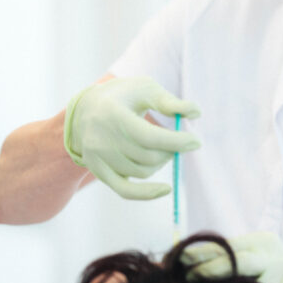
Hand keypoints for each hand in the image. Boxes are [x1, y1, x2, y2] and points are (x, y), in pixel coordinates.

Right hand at [64, 76, 200, 199]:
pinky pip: (125, 191)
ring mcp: (97, 158)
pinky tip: (166, 189)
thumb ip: (169, 101)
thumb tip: (196, 112)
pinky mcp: (98, 172)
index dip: (176, 142)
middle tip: (179, 141)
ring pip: (142, 172)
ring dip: (161, 163)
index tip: (196, 141)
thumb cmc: (123, 96)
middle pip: (148, 156)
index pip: (149, 137)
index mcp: (113, 114)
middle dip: (171, 150)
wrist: (86, 109)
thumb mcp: (144, 89)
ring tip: (164, 148)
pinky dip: (147, 193)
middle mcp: (101, 139)